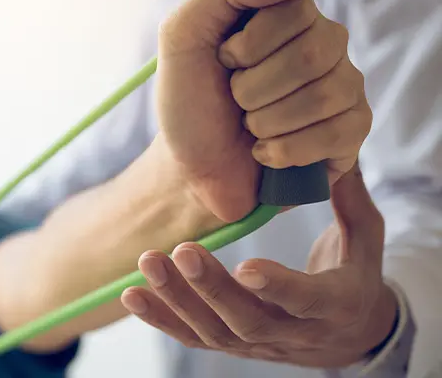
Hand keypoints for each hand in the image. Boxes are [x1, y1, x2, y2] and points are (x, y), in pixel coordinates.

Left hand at [121, 164, 398, 367]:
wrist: (348, 334)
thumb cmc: (357, 276)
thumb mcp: (367, 241)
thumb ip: (352, 201)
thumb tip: (339, 155)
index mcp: (333, 304)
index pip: (305, 300)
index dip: (277, 286)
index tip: (247, 264)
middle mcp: (293, 331)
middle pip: (247, 318)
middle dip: (211, 287)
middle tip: (182, 250)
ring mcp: (259, 342)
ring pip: (214, 331)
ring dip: (177, 300)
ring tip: (147, 263)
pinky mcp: (233, 344)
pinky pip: (193, 337)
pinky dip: (161, 319)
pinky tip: (133, 296)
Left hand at [155, 0, 370, 221]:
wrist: (191, 171)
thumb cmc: (189, 105)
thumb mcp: (183, 37)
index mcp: (287, 18)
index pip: (295, 9)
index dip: (250, 45)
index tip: (224, 63)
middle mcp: (323, 46)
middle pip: (314, 54)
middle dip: (254, 89)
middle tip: (235, 102)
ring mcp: (343, 88)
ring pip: (326, 95)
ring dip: (266, 122)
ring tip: (249, 128)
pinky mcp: (350, 132)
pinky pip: (338, 133)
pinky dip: (285, 151)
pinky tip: (266, 153)